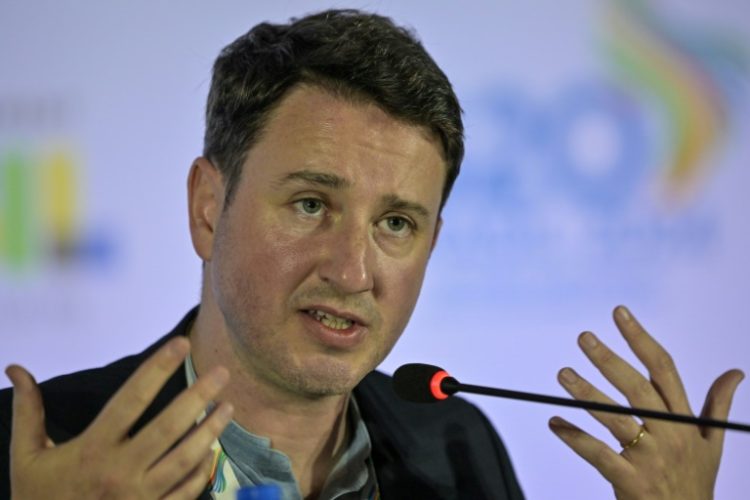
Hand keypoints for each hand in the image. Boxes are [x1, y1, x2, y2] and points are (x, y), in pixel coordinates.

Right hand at [6, 337, 233, 499]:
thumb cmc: (39, 498)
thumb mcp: (27, 457)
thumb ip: (28, 411)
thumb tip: (16, 368)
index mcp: (93, 448)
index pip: (132, 398)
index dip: (158, 368)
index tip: (181, 343)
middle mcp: (120, 471)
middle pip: (169, 426)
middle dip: (199, 395)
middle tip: (223, 372)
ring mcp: (140, 497)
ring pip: (185, 458)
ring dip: (211, 430)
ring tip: (228, 407)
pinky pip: (185, 491)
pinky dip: (202, 469)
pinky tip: (213, 448)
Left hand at [548, 306, 743, 499]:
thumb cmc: (696, 481)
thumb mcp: (713, 443)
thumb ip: (717, 405)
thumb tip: (735, 372)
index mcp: (686, 421)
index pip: (664, 369)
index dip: (640, 338)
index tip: (619, 312)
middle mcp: (670, 435)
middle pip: (637, 389)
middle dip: (609, 360)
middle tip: (584, 337)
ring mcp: (650, 459)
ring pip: (615, 419)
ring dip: (587, 394)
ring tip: (563, 373)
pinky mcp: (631, 481)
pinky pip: (599, 455)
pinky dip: (575, 438)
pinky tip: (555, 423)